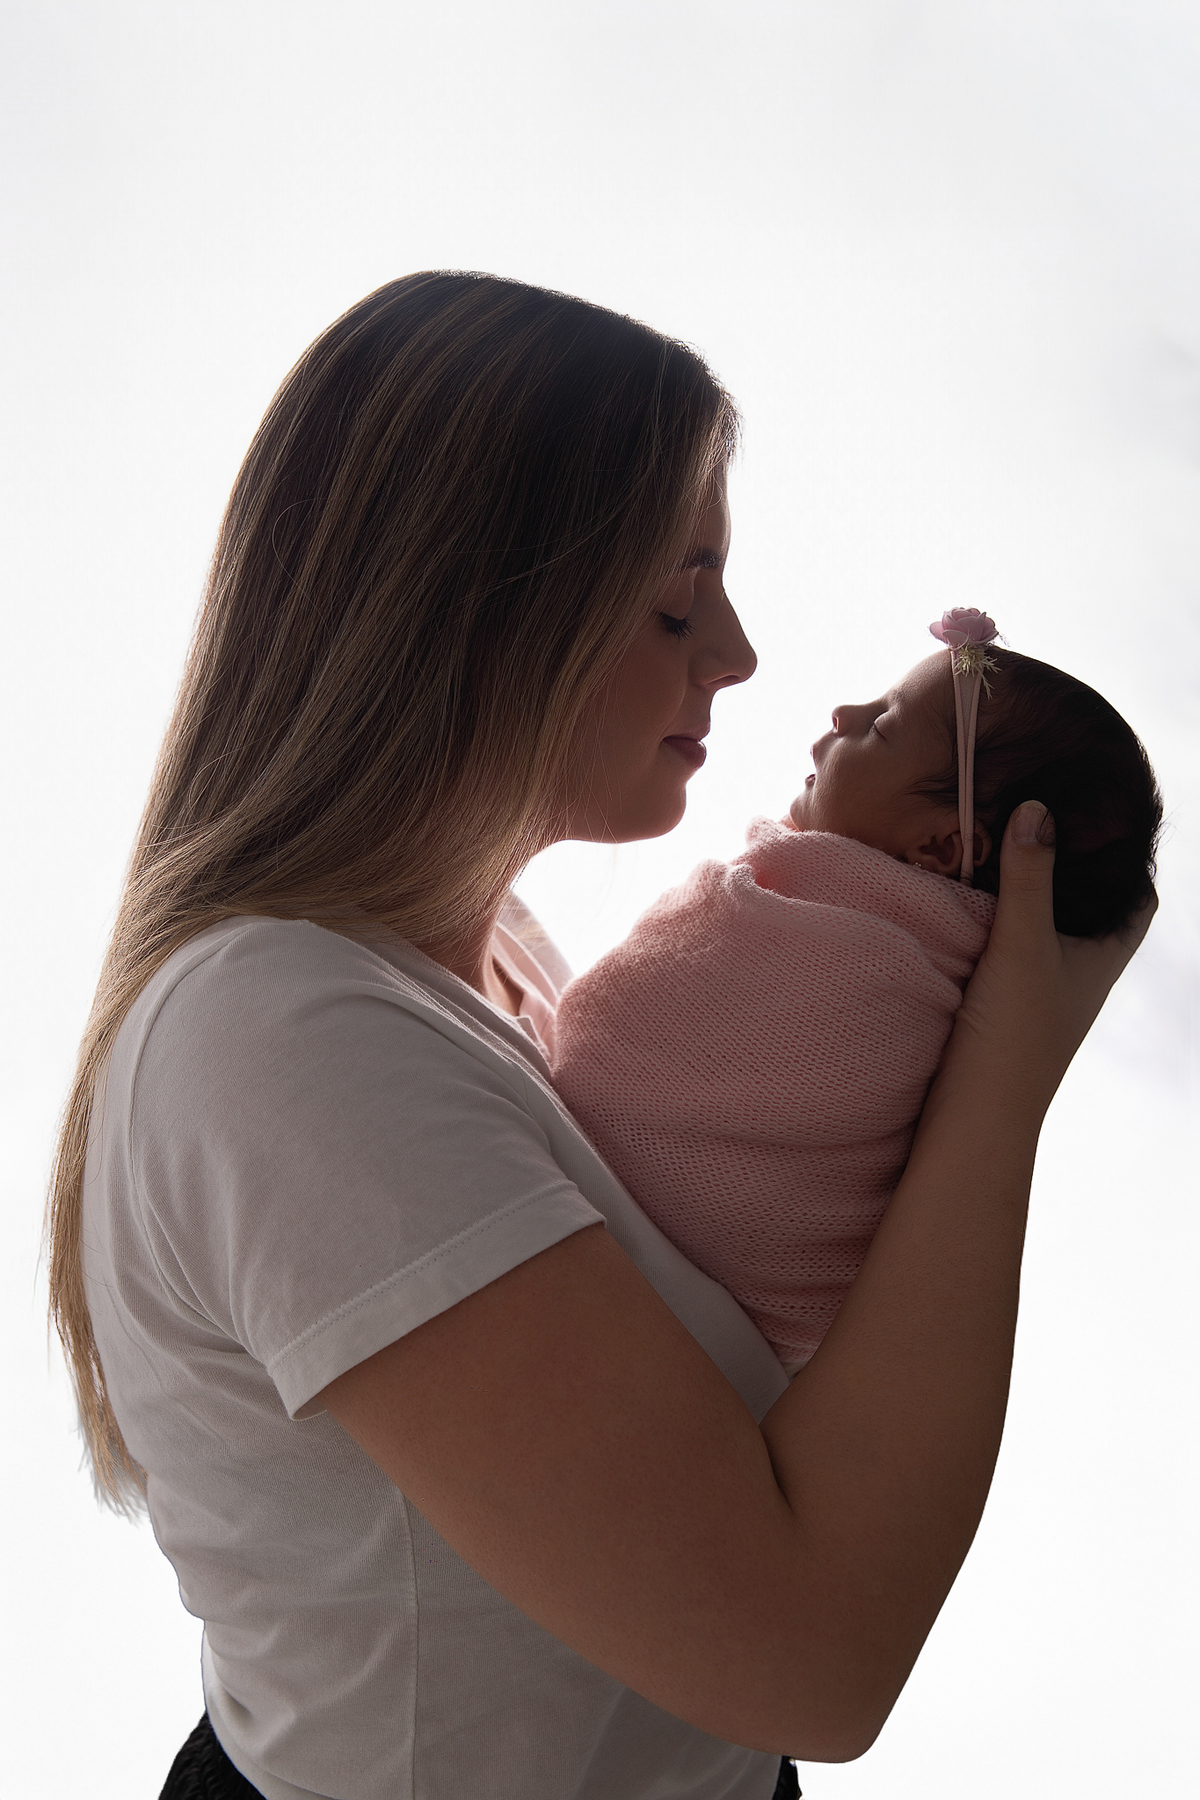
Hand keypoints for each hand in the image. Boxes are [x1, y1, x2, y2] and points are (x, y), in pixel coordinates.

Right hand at [954, 801, 1156, 1111]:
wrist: (976, 1114)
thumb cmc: (1015, 1035)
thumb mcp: (1023, 945)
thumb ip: (1029, 878)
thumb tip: (1038, 807)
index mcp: (1106, 956)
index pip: (1138, 894)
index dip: (1128, 853)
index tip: (1103, 811)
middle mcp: (1082, 968)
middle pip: (1091, 902)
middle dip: (1074, 860)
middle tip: (1046, 811)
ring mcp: (1046, 985)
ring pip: (1050, 922)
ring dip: (1033, 887)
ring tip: (1006, 838)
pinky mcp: (1009, 998)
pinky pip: (1014, 941)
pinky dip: (1002, 913)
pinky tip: (971, 893)